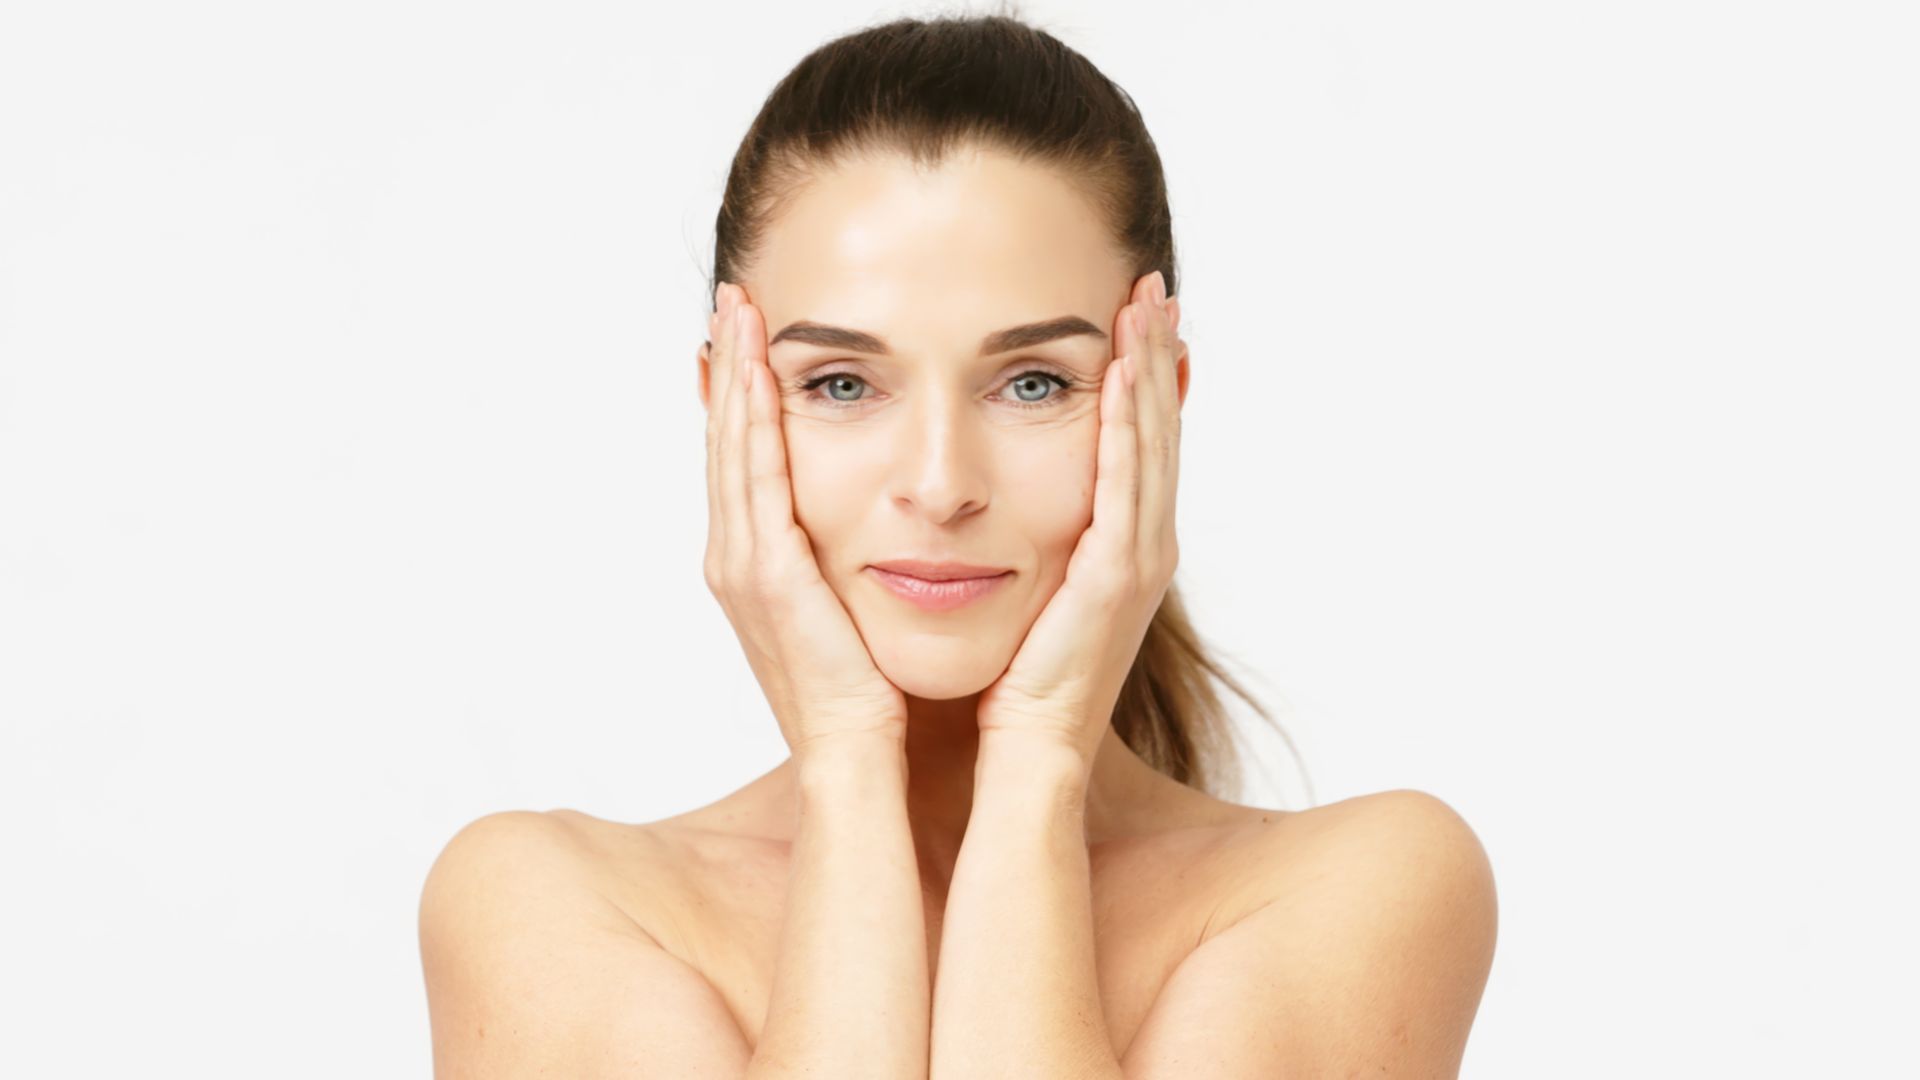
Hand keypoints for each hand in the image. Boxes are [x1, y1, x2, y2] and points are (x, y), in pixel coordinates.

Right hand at [703, 281, 908, 755]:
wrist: (863, 763)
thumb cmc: (874, 698)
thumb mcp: (856, 610)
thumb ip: (853, 560)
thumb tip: (889, 518)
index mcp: (758, 568)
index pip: (745, 461)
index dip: (743, 395)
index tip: (752, 332)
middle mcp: (737, 560)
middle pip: (727, 441)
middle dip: (729, 365)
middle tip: (733, 296)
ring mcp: (743, 568)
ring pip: (732, 448)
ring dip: (734, 374)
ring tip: (739, 310)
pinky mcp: (766, 576)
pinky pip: (755, 477)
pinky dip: (752, 419)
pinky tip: (758, 369)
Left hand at [973, 270, 1183, 773]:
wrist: (1021, 758)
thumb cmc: (1006, 684)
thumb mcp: (1019, 591)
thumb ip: (1022, 538)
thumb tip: (984, 494)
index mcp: (1115, 547)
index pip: (1133, 443)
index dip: (1137, 376)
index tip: (1128, 312)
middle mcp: (1139, 547)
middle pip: (1155, 430)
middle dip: (1154, 354)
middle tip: (1151, 284)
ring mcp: (1137, 561)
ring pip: (1152, 445)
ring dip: (1150, 370)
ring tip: (1146, 304)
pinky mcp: (1118, 578)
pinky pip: (1130, 486)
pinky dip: (1131, 427)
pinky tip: (1125, 375)